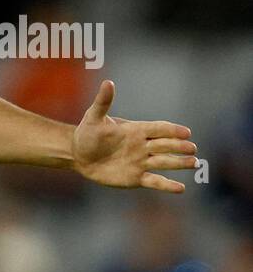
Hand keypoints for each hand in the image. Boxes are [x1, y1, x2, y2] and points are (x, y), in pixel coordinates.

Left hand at [72, 80, 196, 192]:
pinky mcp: (136, 178)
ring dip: (179, 163)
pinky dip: (167, 185)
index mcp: (136, 130)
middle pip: (166, 145)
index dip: (172, 130)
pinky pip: (155, 181)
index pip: (158, 128)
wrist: (78, 155)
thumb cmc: (87, 134)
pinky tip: (181, 188)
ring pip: (164, 162)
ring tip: (194, 163)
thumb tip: (108, 83)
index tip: (186, 132)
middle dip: (179, 147)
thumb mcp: (93, 117)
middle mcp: (143, 146)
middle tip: (192, 149)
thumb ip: (103, 102)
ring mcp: (141, 162)